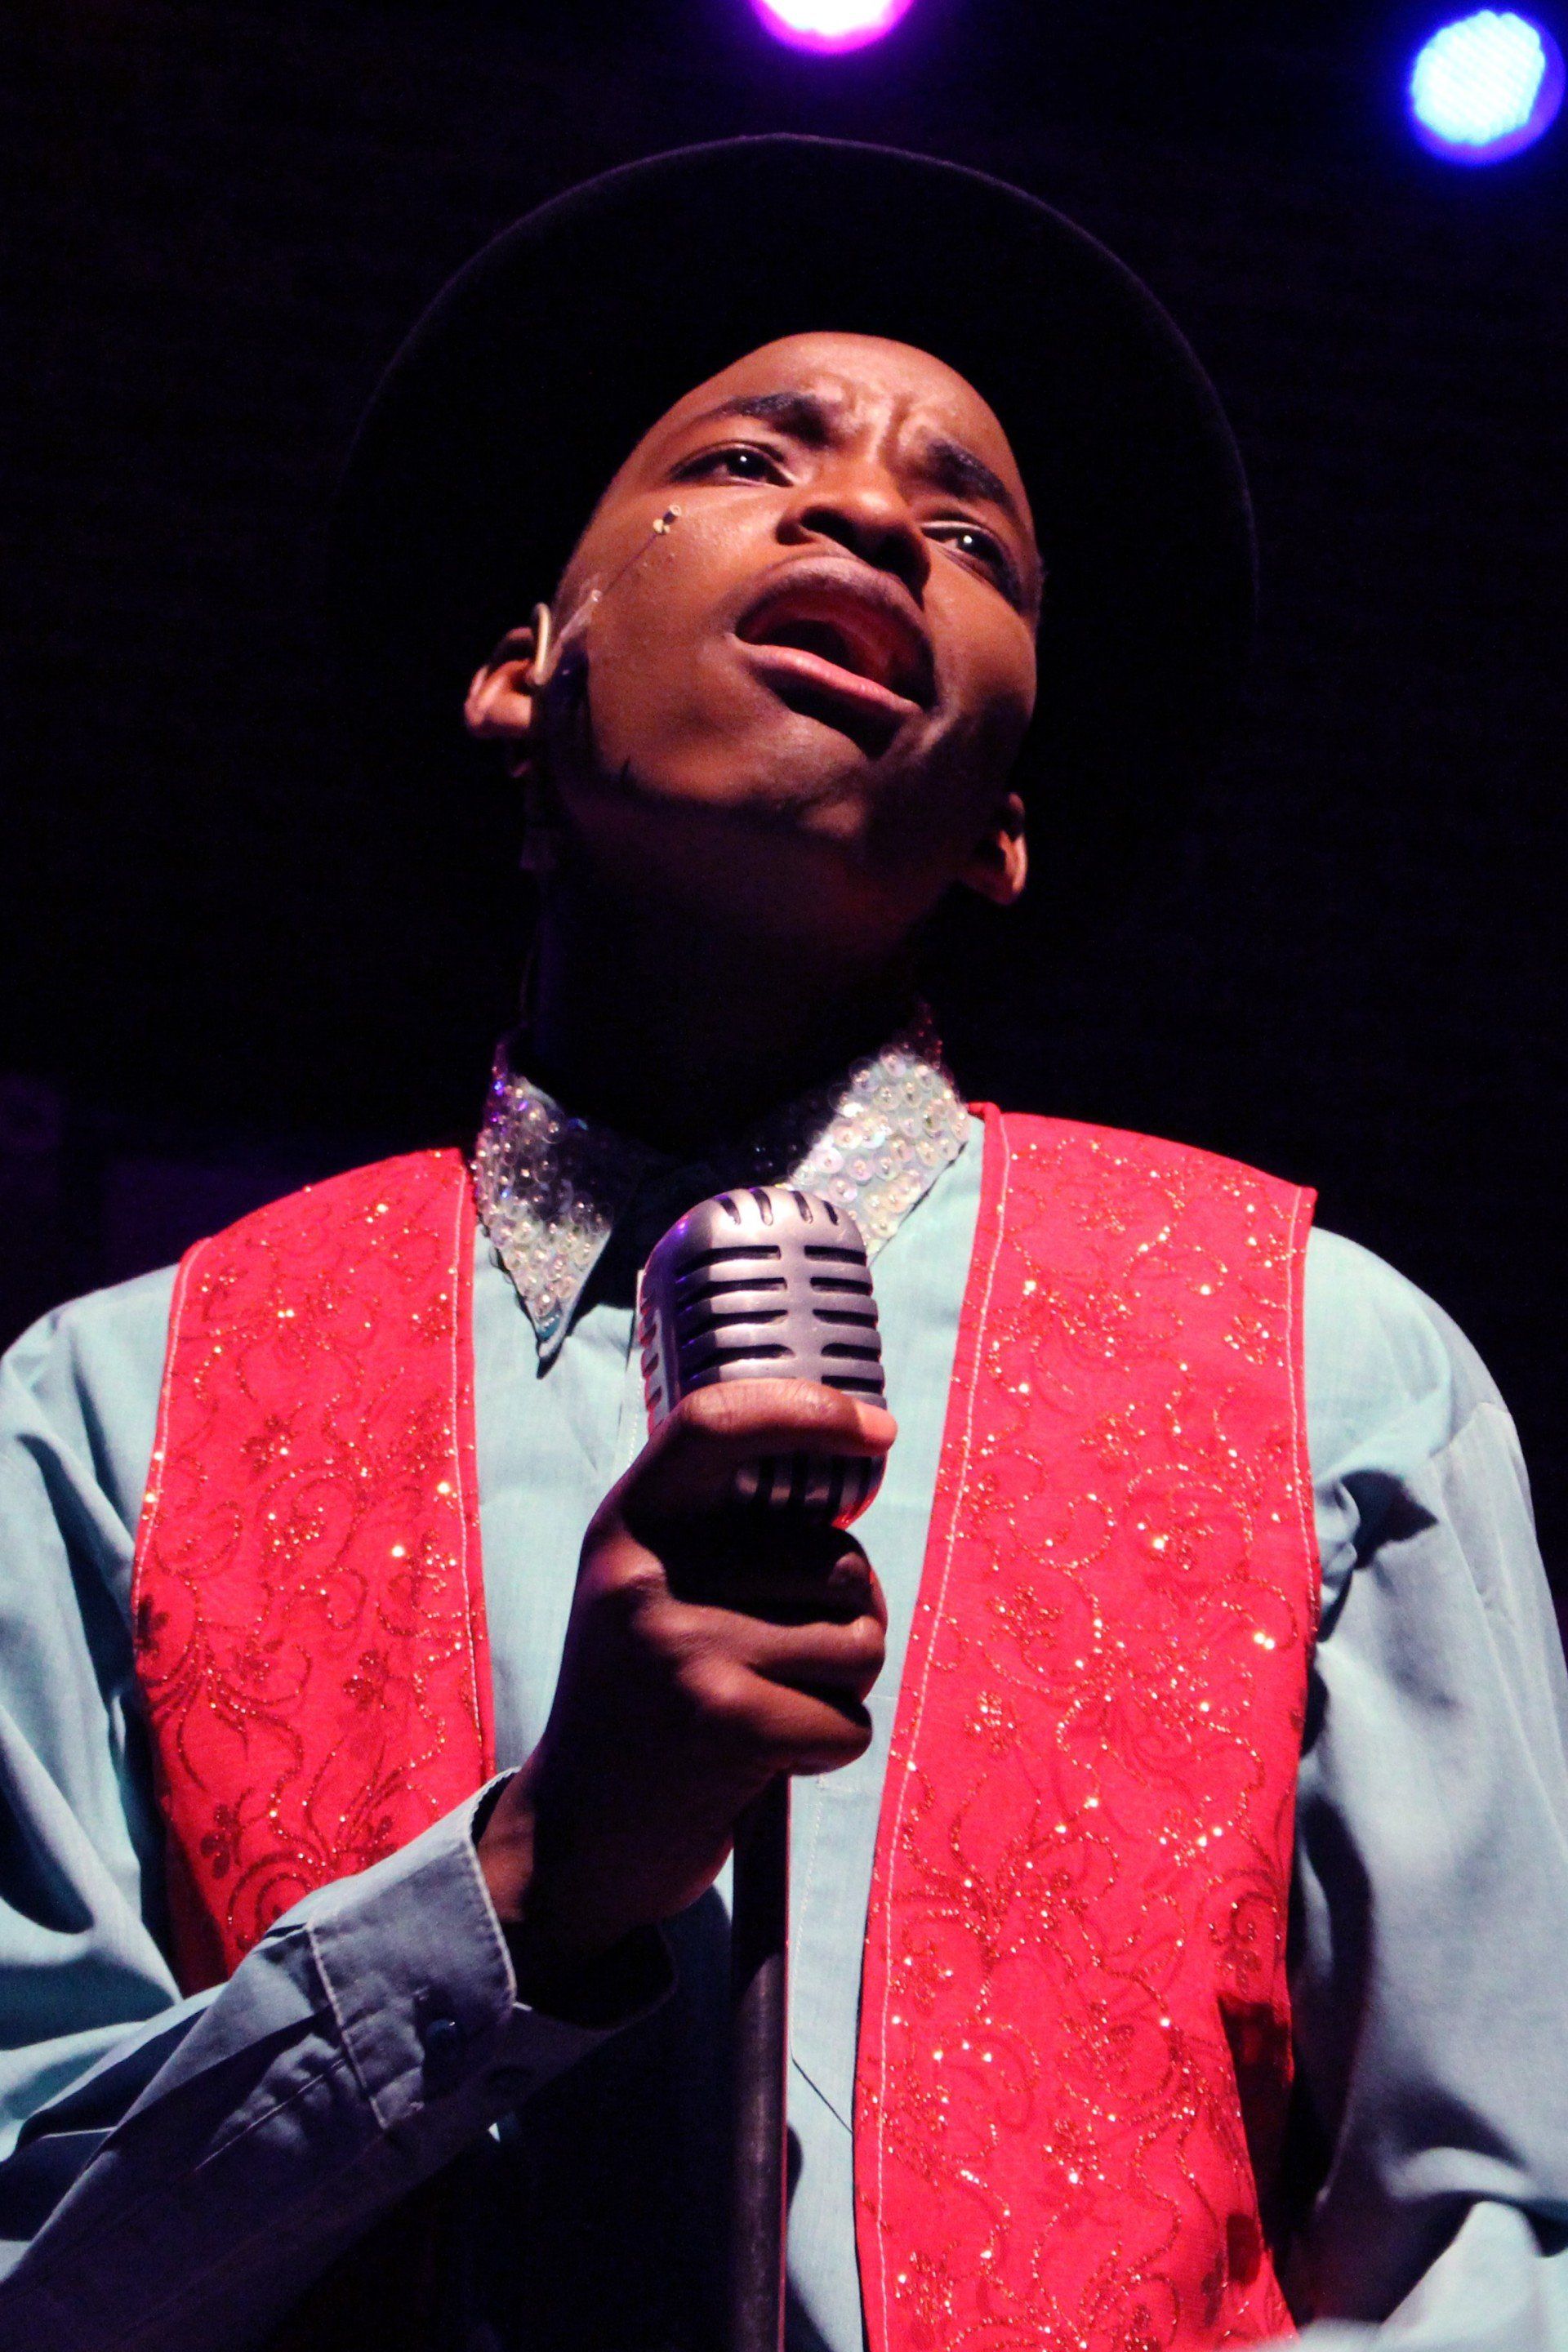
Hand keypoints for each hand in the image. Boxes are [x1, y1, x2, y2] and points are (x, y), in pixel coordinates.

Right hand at [477, 1379, 893, 1997]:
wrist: (575, 1841)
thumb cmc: (641, 1705)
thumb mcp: (644, 1592)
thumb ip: (719, 1532)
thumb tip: (849, 1467)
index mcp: (627, 1527)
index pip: (718, 1423)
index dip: (809, 1411)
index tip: (878, 1430)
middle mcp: (645, 1576)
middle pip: (833, 1561)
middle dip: (845, 1617)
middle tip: (784, 1662)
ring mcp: (682, 1647)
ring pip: (857, 1641)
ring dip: (840, 1690)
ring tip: (772, 1709)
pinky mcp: (725, 1722)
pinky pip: (850, 1721)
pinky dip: (829, 1750)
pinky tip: (766, 1762)